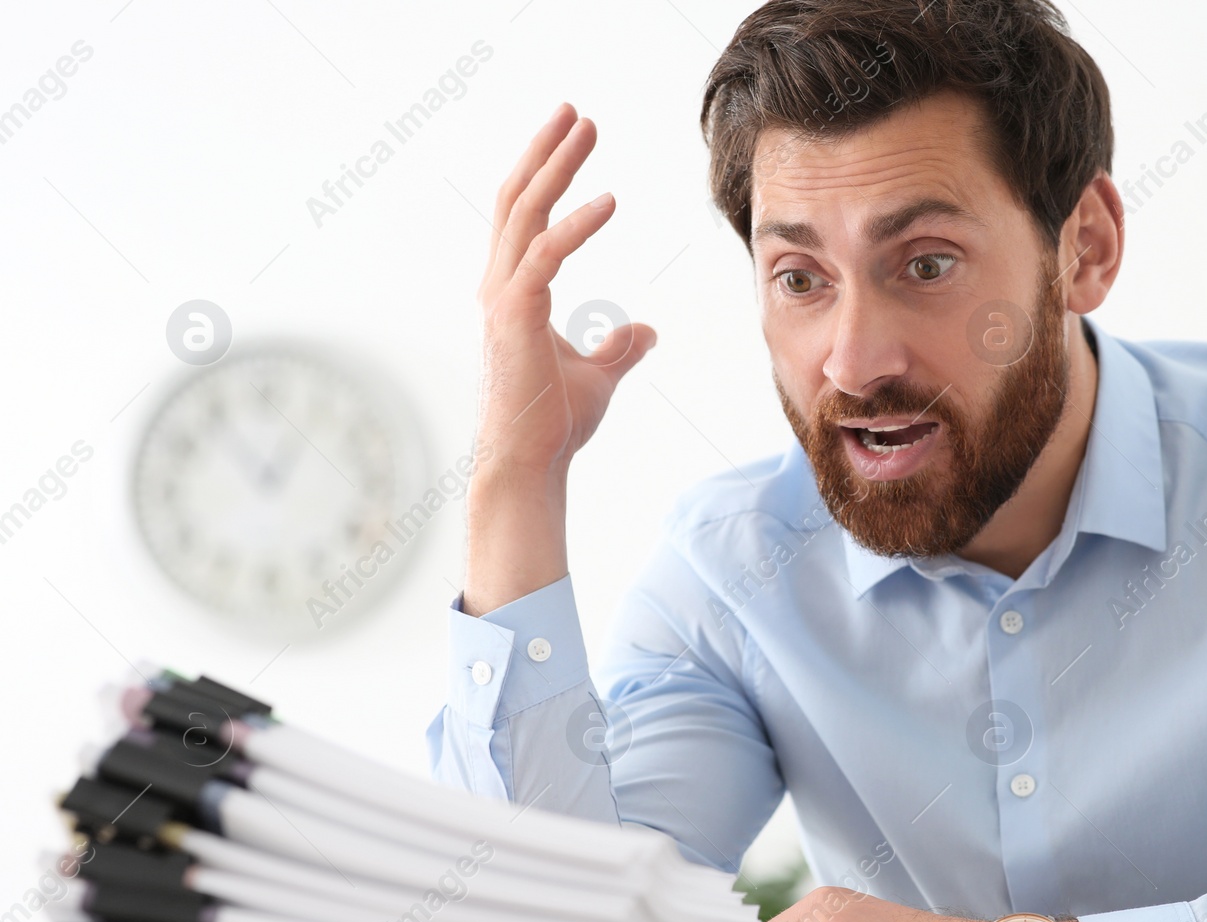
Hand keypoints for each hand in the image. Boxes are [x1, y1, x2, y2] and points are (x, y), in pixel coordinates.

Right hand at [463, 103, 656, 613]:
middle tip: (575, 110)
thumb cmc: (552, 425)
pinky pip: (546, 254)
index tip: (572, 138)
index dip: (546, 174)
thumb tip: (646, 331)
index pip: (524, 218)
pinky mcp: (515, 315)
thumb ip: (618, 348)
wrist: (529, 464)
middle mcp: (499, 287)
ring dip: (556, 166)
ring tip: (585, 127)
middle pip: (517, 199)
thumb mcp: (597, 377)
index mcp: (513, 293)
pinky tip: (608, 200)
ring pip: (524, 213)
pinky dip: (576, 223)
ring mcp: (502, 299)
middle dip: (546, 151)